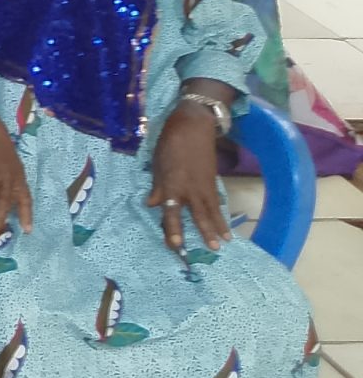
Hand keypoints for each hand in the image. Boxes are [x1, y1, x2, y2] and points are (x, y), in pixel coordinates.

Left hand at [148, 102, 229, 252]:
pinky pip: (217, 201)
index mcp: (171, 186)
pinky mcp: (212, 181)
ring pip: (211, 211)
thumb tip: (153, 205)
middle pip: (197, 216)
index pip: (171, 213)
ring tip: (225, 242)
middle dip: (204, 233)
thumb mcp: (157, 166)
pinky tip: (225, 224)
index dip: (173, 230)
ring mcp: (203, 186)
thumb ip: (157, 187)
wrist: (193, 127)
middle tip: (212, 250)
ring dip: (218, 227)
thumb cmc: (169, 145)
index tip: (176, 245)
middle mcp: (189, 190)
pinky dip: (221, 213)